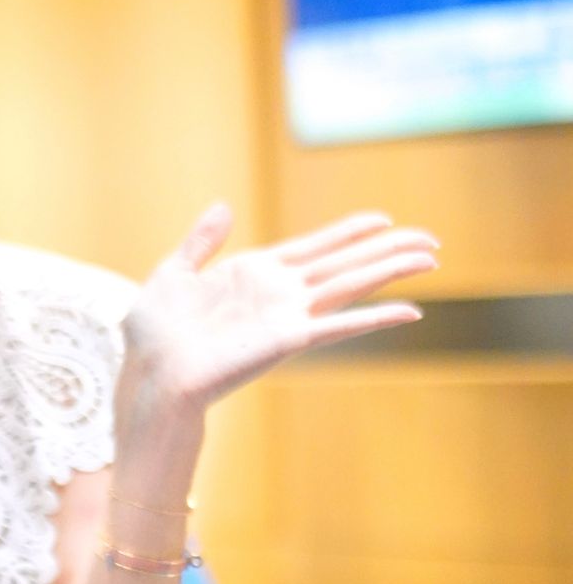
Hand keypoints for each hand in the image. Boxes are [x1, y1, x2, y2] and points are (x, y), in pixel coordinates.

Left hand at [115, 204, 438, 432]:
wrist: (150, 376)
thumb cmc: (154, 337)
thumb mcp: (173, 274)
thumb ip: (201, 241)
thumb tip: (225, 207)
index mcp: (255, 273)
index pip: (314, 246)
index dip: (350, 232)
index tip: (383, 218)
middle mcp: (279, 294)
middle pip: (345, 263)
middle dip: (388, 249)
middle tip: (432, 239)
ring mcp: (286, 317)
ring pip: (351, 286)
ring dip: (391, 271)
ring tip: (432, 258)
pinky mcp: (287, 340)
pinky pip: (340, 326)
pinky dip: (375, 317)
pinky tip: (412, 311)